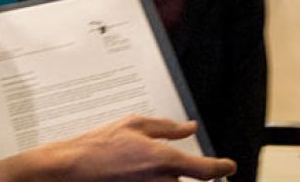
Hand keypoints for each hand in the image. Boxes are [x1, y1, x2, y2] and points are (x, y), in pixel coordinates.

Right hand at [23, 115, 235, 181]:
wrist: (71, 169)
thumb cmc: (97, 145)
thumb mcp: (134, 123)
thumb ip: (167, 128)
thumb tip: (189, 128)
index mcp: (162, 160)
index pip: (205, 170)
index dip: (222, 168)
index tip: (229, 166)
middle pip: (184, 180)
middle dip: (177, 170)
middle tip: (151, 160)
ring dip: (163, 177)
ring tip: (134, 164)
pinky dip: (151, 180)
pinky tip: (132, 171)